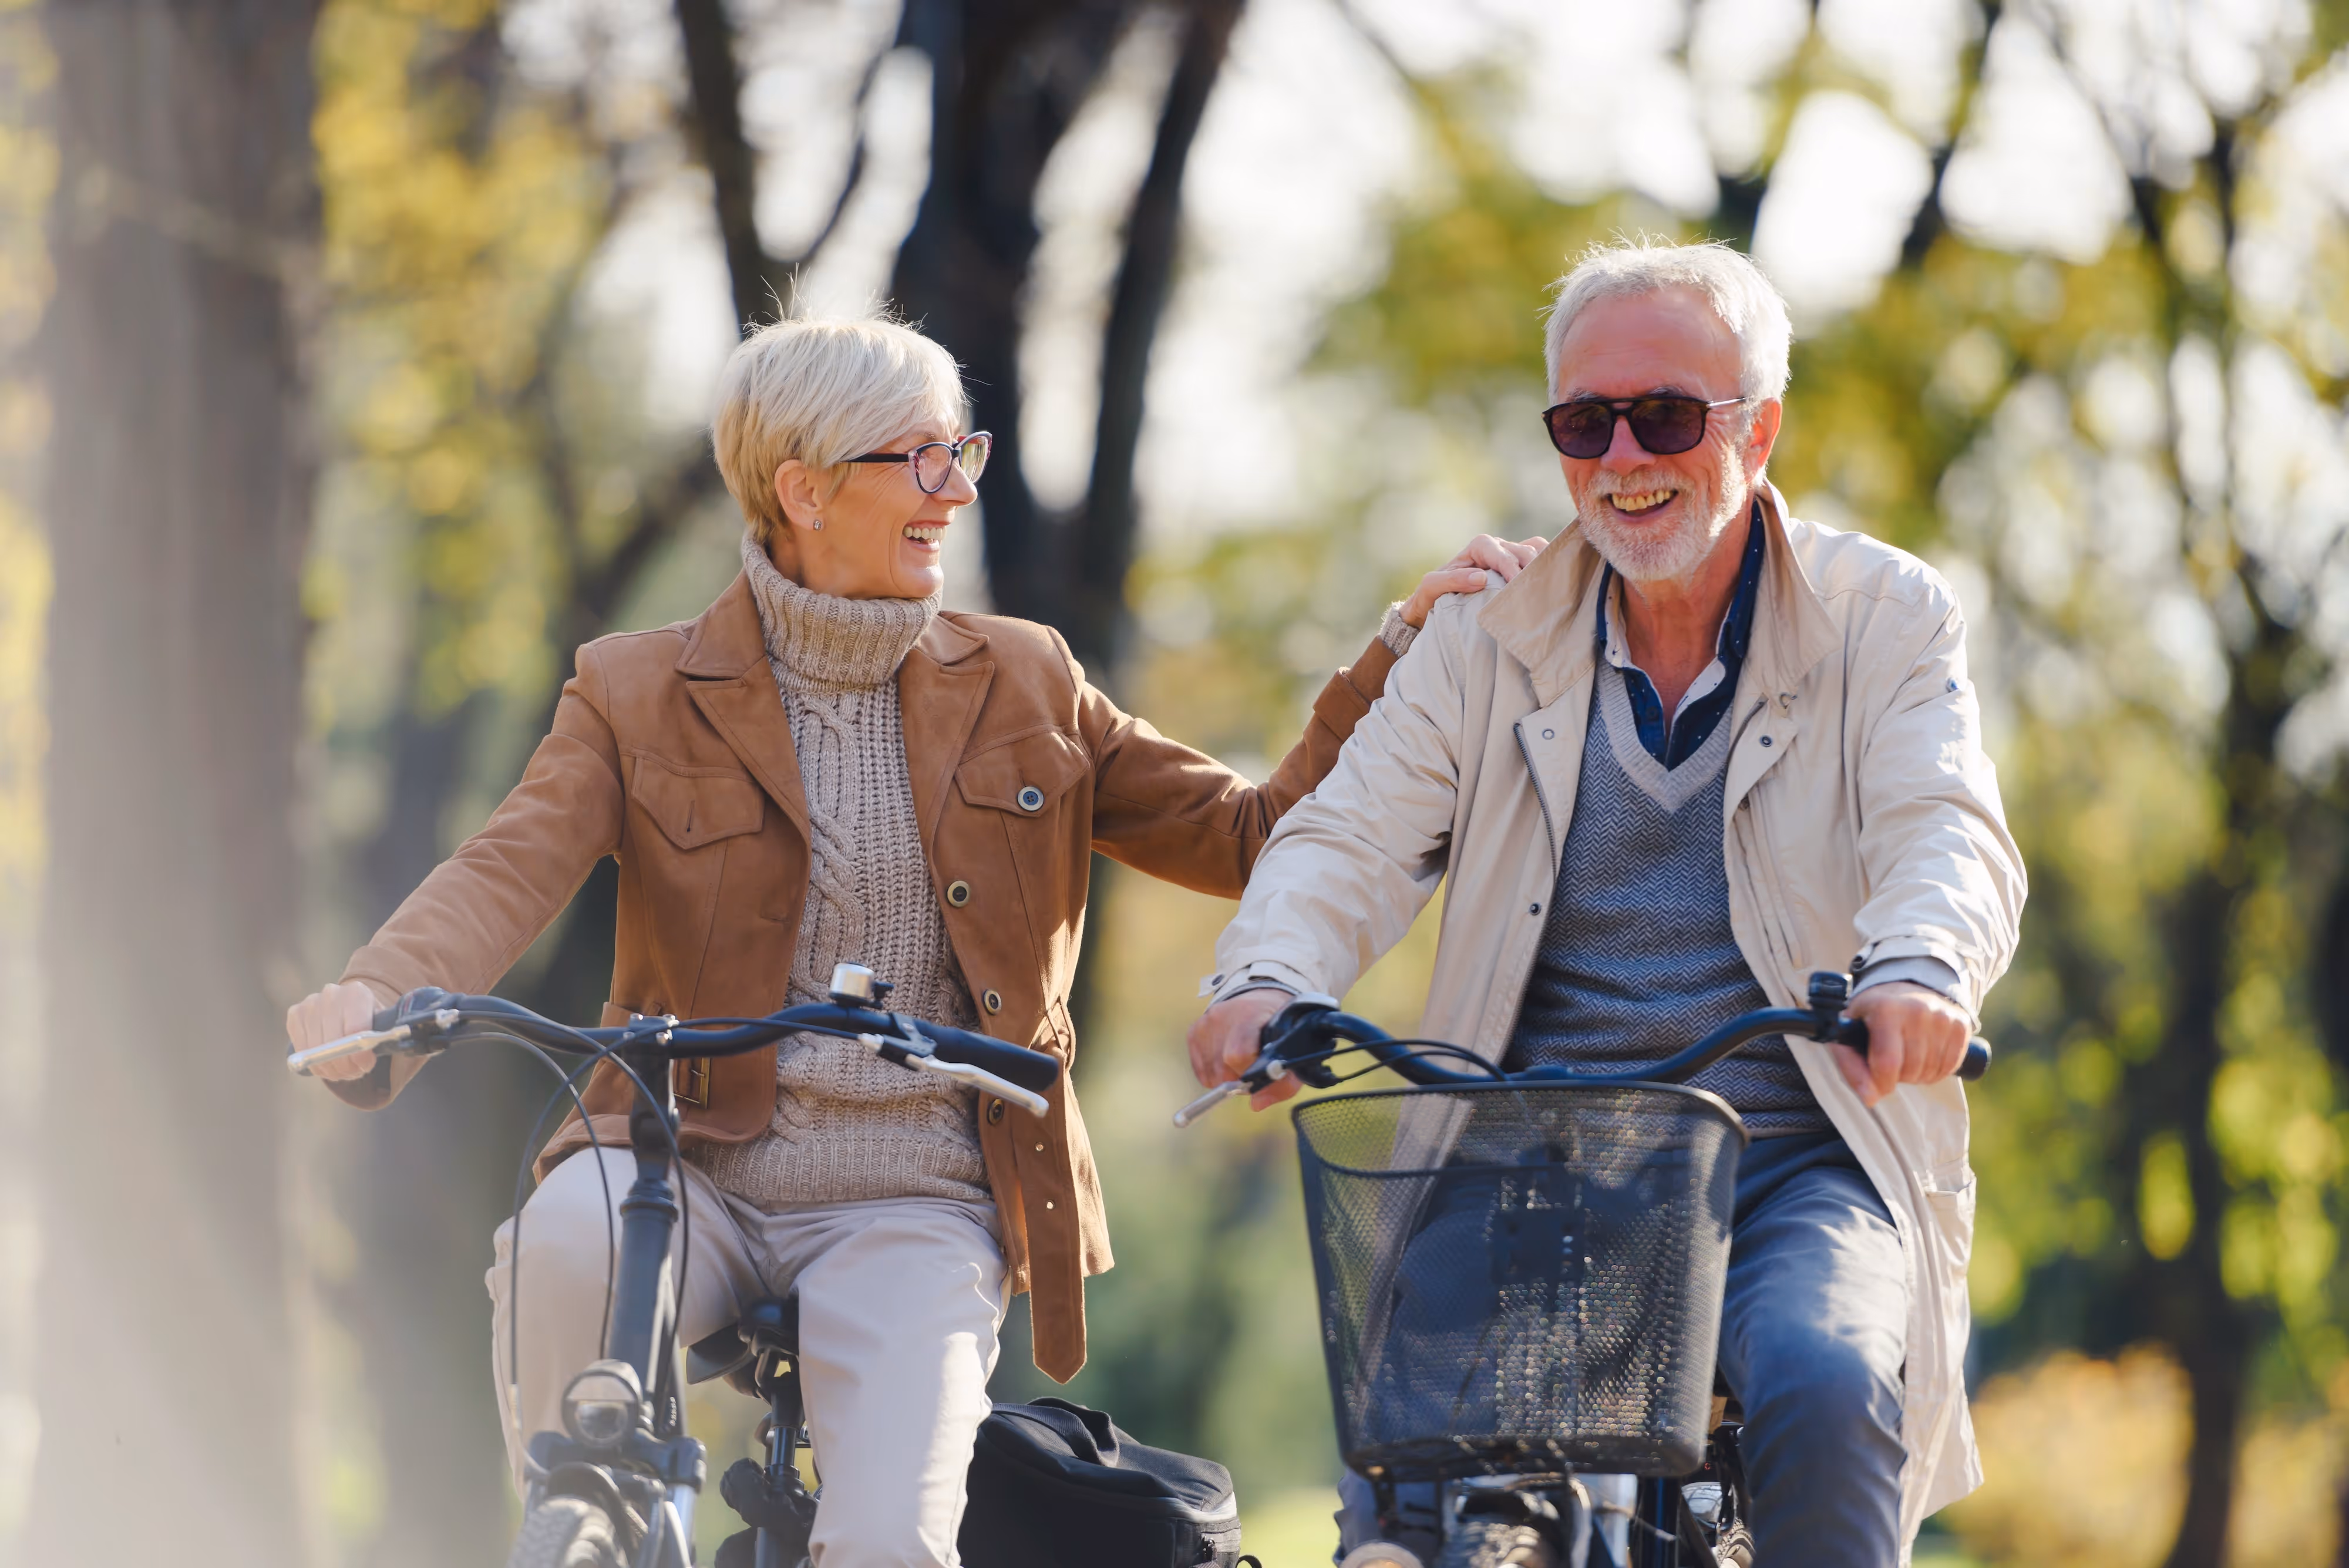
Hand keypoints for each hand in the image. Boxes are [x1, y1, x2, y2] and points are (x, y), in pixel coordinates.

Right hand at [286, 979, 398, 1083]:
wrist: (347, 1006)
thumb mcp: (379, 1026)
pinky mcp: (295, 1014)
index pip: (355, 1031)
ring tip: (340, 1071)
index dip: (358, 1055)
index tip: (364, 1066)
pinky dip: (313, 1063)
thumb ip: (376, 1040)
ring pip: (315, 1049)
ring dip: (328, 1068)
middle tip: (352, 1073)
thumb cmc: (366, 1019)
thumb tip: (364, 1059)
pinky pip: (301, 1049)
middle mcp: (332, 994)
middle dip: (343, 1065)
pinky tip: (325, 1064)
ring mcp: (310, 1003)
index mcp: (357, 993)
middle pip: (333, 1042)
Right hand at [1186, 989, 1301, 1110]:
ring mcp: (1205, 1024)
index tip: (1260, 1072)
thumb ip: (1283, 1082)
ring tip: (1241, 1063)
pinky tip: (1228, 1061)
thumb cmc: (1277, 1029)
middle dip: (1239, 1078)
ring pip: (1212, 1075)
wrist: (1258, 999)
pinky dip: (1216, 1074)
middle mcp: (1222, 1016)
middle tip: (1252, 1069)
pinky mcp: (1194, 1032)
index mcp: (1249, 1015)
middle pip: (1223, 1070)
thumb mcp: (1290, 1049)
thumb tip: (1257, 1104)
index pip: (1237, 1055)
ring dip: (1228, 1078)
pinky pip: (1202, 1072)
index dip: (1249, 1072)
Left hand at [1399, 534, 1547, 628]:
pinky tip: (1552, 584)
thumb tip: (1480, 578)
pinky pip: (1540, 558)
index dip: (1512, 571)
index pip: (1503, 555)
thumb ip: (1452, 580)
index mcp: (1480, 546)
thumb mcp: (1433, 587)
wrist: (1435, 603)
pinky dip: (1548, 567)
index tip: (1518, 590)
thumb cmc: (1432, 594)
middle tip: (1538, 593)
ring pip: (1536, 552)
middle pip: (1524, 552)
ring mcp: (1511, 555)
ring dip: (1543, 568)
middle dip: (1532, 570)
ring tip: (1549, 589)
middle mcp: (1498, 546)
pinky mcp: (1519, 566)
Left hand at [1833, 981, 1970, 1106]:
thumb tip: (1870, 1099)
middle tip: (1891, 1061)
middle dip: (1898, 1077)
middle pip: (1910, 1070)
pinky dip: (1936, 1071)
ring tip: (1907, 1058)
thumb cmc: (1871, 1015)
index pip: (1887, 1063)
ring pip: (1931, 1071)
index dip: (1881, 1083)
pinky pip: (1951, 1066)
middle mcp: (1917, 1010)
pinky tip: (1925, 1058)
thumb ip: (1852, 1067)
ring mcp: (1943, 1016)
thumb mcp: (1850, 1033)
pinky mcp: (1961, 1024)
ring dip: (1917, 1075)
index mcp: (1885, 1009)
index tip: (1877, 1081)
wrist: (1904, 984)